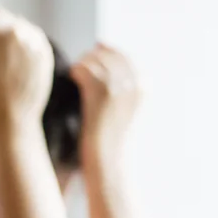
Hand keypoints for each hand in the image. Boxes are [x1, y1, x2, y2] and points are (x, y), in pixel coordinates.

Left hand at [71, 44, 142, 166]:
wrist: (110, 164)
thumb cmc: (115, 145)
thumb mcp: (128, 115)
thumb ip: (126, 92)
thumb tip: (112, 68)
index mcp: (145, 88)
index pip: (126, 57)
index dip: (110, 52)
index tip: (97, 52)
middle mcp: (134, 83)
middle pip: (111, 54)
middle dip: (96, 56)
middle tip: (83, 63)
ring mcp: (118, 86)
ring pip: (96, 59)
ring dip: (84, 63)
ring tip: (77, 72)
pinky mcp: (100, 92)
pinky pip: (84, 69)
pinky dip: (76, 70)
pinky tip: (72, 76)